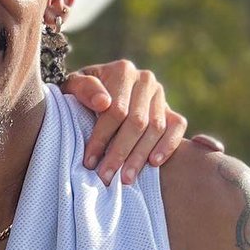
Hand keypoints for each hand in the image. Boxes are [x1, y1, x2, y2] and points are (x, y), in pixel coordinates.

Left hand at [61, 60, 184, 185]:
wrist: (98, 90)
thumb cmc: (82, 92)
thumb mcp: (73, 85)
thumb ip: (83, 89)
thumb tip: (103, 103)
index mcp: (122, 71)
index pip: (116, 110)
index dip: (102, 138)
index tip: (90, 161)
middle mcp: (145, 80)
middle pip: (137, 122)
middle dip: (120, 152)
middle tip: (106, 176)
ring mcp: (160, 94)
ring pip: (155, 128)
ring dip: (140, 156)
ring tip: (125, 178)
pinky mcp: (171, 109)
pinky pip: (177, 126)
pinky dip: (168, 145)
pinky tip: (154, 163)